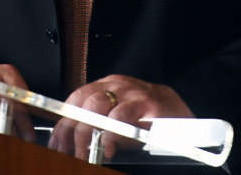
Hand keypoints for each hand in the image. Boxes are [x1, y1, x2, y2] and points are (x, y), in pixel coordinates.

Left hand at [49, 74, 193, 160]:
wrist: (184, 115)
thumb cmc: (150, 120)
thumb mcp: (118, 121)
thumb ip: (97, 126)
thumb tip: (72, 145)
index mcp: (106, 86)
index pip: (75, 100)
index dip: (63, 125)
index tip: (56, 145)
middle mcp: (116, 85)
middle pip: (83, 103)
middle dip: (72, 132)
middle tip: (70, 155)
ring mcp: (131, 91)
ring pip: (96, 105)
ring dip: (87, 133)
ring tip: (86, 154)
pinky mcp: (148, 101)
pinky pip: (121, 115)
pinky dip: (111, 133)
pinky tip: (109, 147)